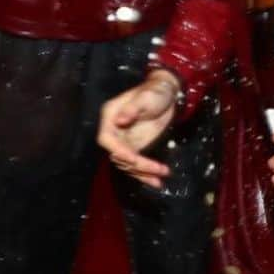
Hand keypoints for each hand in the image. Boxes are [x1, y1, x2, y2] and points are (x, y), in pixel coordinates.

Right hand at [97, 70, 179, 189]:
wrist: (167, 94)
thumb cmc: (154, 92)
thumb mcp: (145, 97)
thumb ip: (132, 109)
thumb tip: (118, 121)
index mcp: (110, 116)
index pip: (106, 139)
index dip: (118, 150)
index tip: (133, 158)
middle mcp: (113, 132)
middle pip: (118, 155)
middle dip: (137, 165)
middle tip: (156, 169)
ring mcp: (123, 142)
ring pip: (128, 165)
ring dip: (143, 174)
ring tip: (160, 179)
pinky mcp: (134, 149)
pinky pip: (137, 165)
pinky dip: (146, 174)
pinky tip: (157, 182)